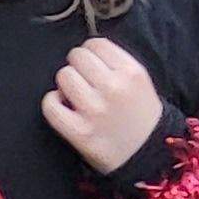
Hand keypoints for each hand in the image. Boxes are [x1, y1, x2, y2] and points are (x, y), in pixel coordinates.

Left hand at [42, 37, 164, 172]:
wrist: (148, 155)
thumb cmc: (141, 116)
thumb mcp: (140, 81)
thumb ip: (116, 62)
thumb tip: (84, 50)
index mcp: (131, 71)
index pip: (95, 43)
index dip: (90, 52)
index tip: (93, 65)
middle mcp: (113, 87)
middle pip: (77, 56)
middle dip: (78, 66)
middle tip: (85, 81)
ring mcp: (94, 109)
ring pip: (63, 76)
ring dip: (66, 84)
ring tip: (76, 96)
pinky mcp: (79, 131)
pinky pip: (50, 104)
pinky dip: (53, 103)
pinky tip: (64, 108)